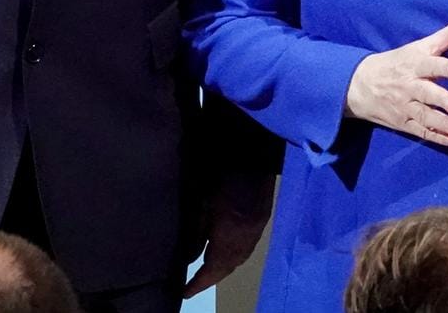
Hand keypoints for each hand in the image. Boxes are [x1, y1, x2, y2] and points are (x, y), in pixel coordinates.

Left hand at [182, 173, 275, 297]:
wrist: (254, 155)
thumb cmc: (222, 176)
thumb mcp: (201, 204)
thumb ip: (196, 233)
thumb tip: (190, 258)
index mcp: (230, 235)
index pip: (214, 268)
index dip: (199, 283)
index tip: (185, 292)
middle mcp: (246, 239)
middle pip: (228, 266)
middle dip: (212, 278)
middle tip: (195, 284)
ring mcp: (256, 230)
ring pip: (239, 259)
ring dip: (223, 268)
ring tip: (207, 271)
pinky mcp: (261, 220)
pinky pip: (246, 248)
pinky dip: (233, 256)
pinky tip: (224, 253)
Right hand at [345, 14, 447, 145]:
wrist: (360, 85)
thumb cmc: (397, 62)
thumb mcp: (419, 46)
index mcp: (414, 64)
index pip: (429, 65)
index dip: (443, 67)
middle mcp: (410, 86)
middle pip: (425, 93)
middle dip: (440, 99)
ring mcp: (406, 106)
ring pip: (425, 117)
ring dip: (443, 124)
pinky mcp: (404, 123)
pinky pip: (421, 132)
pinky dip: (437, 137)